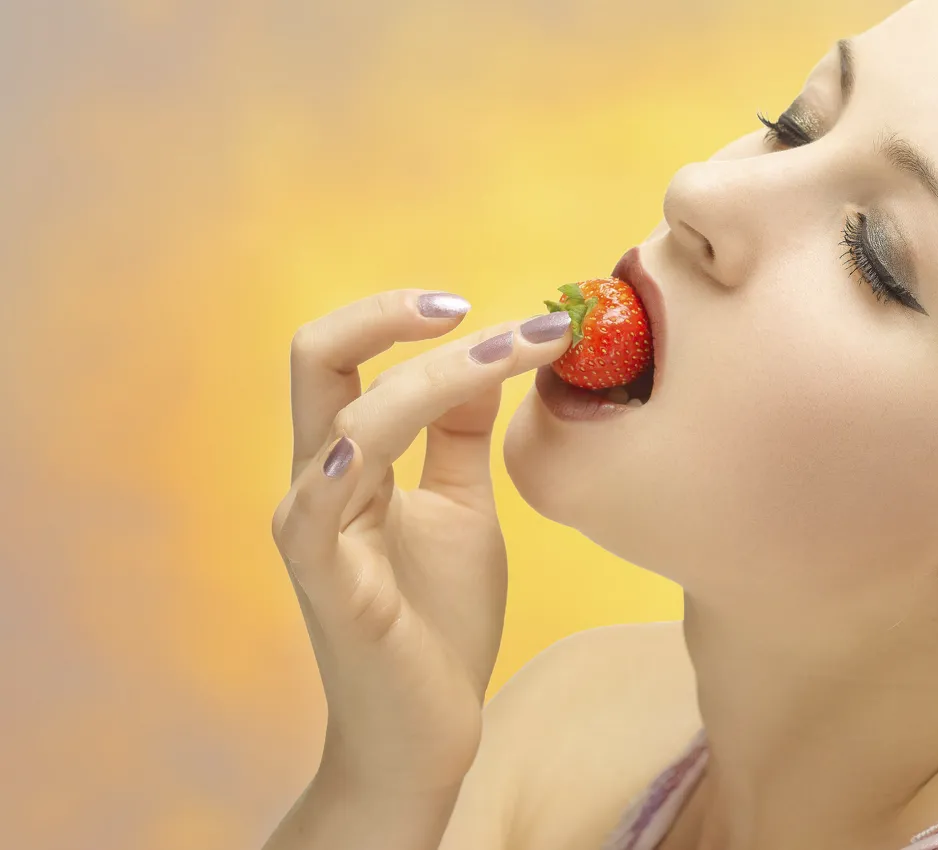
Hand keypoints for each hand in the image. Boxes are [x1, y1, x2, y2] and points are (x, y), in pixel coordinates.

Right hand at [270, 290, 571, 791]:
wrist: (427, 728)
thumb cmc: (440, 618)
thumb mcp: (463, 503)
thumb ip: (461, 433)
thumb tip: (487, 356)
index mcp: (350, 455)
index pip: (349, 354)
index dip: (406, 316)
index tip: (500, 313)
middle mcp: (318, 477)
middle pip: (317, 356)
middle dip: (392, 315)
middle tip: (476, 306)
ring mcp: (313, 526)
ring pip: (350, 416)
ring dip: (437, 375)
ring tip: (519, 354)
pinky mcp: (324, 580)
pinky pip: (317, 508)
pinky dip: (351, 461)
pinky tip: (386, 439)